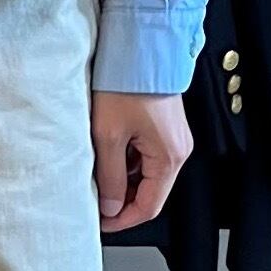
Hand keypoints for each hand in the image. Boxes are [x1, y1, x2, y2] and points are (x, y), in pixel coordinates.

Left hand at [92, 90, 190, 232]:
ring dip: (121, 180)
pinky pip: (146, 157)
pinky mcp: (164, 128)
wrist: (140, 47)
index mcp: (169, 157)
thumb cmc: (126, 84)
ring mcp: (173, 139)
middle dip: (120, 201)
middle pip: (150, 192)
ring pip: (146, 175)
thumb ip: (109, 177)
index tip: (100, 224)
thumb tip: (109, 207)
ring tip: (95, 173)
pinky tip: (107, 154)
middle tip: (93, 200)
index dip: (122, 220)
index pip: (149, 207)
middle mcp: (178, 150)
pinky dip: (126, 162)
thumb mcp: (108, 136)